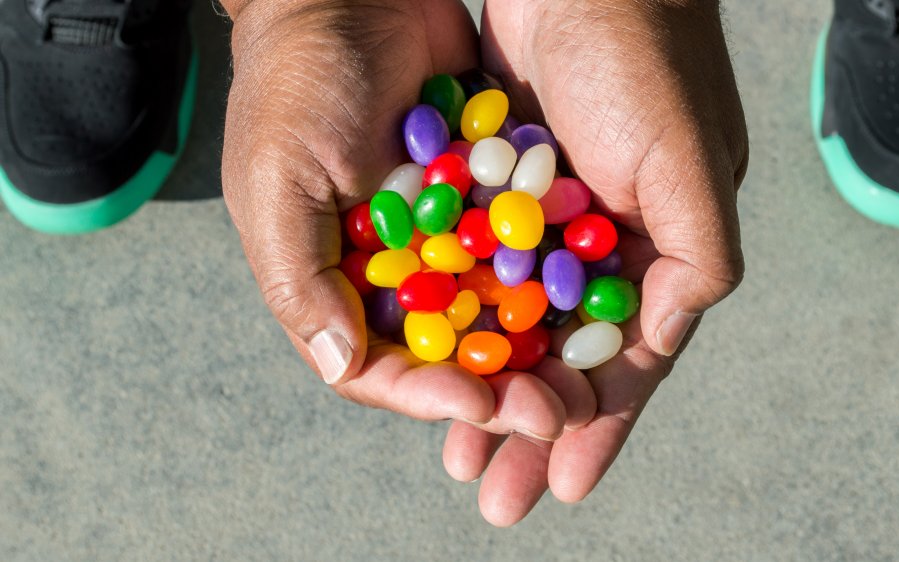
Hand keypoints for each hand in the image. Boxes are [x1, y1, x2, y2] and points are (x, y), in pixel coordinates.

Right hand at [219, 0, 572, 435]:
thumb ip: (300, 279)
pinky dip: (553, 279)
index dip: (431, 394)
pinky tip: (593, 302)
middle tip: (555, 410)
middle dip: (502, 388)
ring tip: (583, 379)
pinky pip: (524, 249)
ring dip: (538, 350)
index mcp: (336, 282)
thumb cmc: (295, 83)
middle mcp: (396, 270)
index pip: (383, 366)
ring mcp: (446, 235)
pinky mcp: (486, 196)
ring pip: (497, 312)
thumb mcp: (277, 182)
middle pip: (452, 353)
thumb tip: (339, 365)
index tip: (482, 401)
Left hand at [442, 0, 748, 525]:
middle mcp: (604, 244)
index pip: (628, 360)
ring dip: (490, 386)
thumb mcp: (689, 157)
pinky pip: (477, 272)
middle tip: (497, 491)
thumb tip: (664, 339)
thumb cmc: (642, 53)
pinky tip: (436, 362)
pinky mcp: (498, 190)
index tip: (564, 484)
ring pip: (516, 326)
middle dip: (532, 424)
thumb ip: (698, 254)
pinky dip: (460, 319)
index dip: (599, 427)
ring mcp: (548, 221)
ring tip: (462, 451)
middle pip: (563, 357)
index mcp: (661, 247)